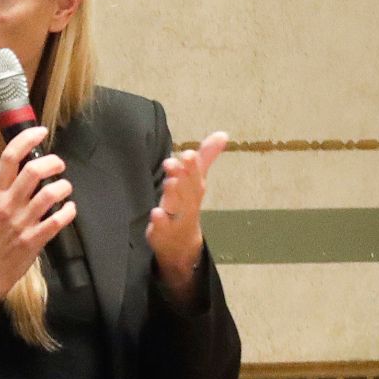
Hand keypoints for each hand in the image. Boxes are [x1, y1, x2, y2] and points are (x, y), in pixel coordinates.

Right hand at [0, 124, 77, 331]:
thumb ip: (6, 189)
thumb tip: (28, 169)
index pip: (9, 157)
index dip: (28, 139)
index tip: (40, 132)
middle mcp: (7, 205)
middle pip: (33, 170)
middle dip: (53, 163)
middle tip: (59, 166)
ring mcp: (20, 223)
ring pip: (50, 193)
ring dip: (63, 187)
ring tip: (63, 189)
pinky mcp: (33, 240)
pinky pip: (58, 220)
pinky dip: (69, 211)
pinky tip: (69, 210)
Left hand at [148, 131, 226, 302]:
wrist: (181, 244)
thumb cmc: (186, 206)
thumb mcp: (195, 182)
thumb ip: (205, 158)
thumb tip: (222, 134)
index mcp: (194, 190)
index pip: (195, 176)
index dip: (192, 166)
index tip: (188, 153)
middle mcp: (187, 204)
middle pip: (187, 190)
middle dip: (182, 176)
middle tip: (174, 162)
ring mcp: (175, 220)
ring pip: (176, 207)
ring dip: (173, 195)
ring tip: (168, 182)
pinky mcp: (162, 233)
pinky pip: (162, 228)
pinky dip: (160, 221)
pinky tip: (155, 213)